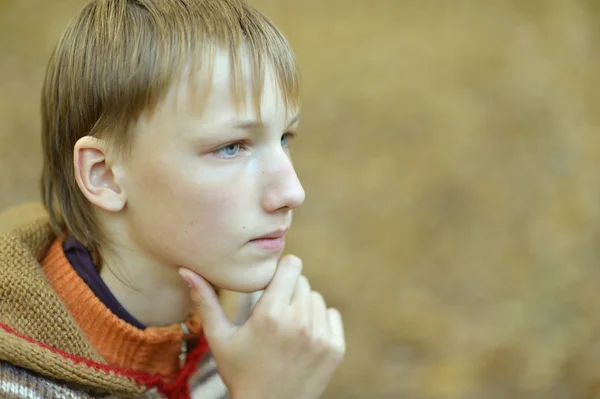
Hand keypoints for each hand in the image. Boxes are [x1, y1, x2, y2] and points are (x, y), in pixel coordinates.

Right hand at [179, 255, 345, 398]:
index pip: (291, 265)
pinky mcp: (335, 348)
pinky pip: (331, 315)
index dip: (280, 271)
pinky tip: (303, 338)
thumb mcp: (219, 338)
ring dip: (303, 306)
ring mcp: (320, 336)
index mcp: (270, 314)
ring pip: (316, 298)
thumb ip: (205, 301)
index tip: (271, 284)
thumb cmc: (239, 372)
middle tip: (274, 312)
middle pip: (302, 281)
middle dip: (288, 290)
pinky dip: (320, 321)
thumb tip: (186, 269)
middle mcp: (299, 322)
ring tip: (286, 328)